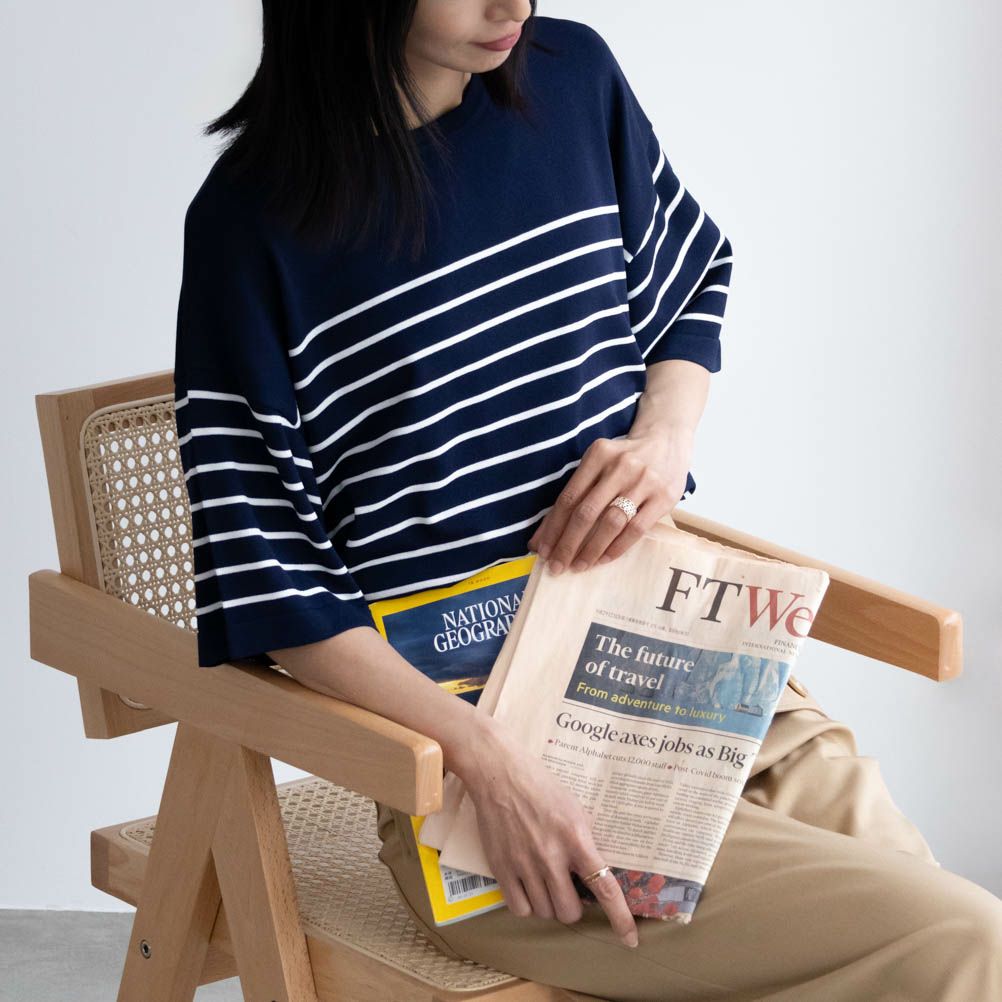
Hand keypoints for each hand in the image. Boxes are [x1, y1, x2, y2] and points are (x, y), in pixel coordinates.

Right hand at [458, 718, 639, 947]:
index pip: (604, 887)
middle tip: (568, 890)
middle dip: (572, 907)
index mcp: (576, 838)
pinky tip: (527, 888)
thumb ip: (584, 843)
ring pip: (544, 912)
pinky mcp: (502, 867)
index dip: (620, 918)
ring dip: (549, 905)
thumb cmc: (541, 786)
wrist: (500, 773)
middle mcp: (551, 856)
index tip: (630, 940)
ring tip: (545, 884)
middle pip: (569, 911)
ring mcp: (525, 864)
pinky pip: (519, 909)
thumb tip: (594, 874)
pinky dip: (527, 905)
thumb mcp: (574, 809)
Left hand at [527, 429, 691, 573]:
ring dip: (591, 549)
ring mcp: (644, 481)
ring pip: (611, 523)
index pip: (569, 497)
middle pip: (586, 512)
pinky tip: (603, 559)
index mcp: (598, 455)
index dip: (552, 527)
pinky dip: (616, 547)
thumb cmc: (625, 459)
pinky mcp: (664, 496)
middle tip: (556, 566)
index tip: (541, 550)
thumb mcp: (599, 464)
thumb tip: (546, 533)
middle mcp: (620, 466)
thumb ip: (577, 492)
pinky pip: (636, 529)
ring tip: (578, 566)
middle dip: (567, 544)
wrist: (667, 441)